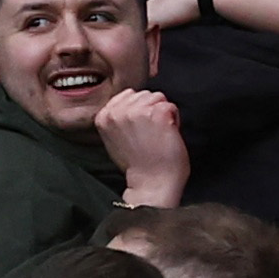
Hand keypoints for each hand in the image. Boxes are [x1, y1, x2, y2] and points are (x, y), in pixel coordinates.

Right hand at [94, 82, 186, 204]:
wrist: (151, 183)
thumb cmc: (137, 164)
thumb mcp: (114, 138)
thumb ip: (117, 118)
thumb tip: (130, 103)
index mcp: (103, 116)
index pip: (128, 95)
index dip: (139, 111)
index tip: (139, 131)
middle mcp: (117, 110)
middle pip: (144, 94)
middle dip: (150, 110)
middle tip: (149, 134)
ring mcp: (137, 111)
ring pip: (158, 97)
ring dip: (162, 113)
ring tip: (157, 134)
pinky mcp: (157, 113)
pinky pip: (171, 106)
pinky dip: (174, 119)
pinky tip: (166, 135)